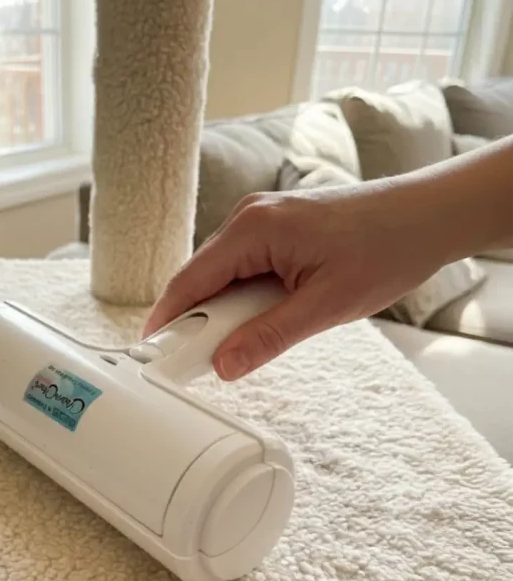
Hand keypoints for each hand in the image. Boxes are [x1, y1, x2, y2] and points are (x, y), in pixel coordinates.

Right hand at [142, 184, 448, 380]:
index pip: (190, 280)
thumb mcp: (325, 305)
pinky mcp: (276, 228)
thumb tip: (224, 365)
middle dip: (199, 320)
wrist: (427, 215)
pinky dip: (243, 297)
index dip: (168, 319)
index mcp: (253, 229)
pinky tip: (263, 316)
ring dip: (225, 310)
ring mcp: (262, 220)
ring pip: (222, 275)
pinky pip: (243, 267)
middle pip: (202, 278)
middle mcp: (249, 217)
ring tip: (242, 342)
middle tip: (202, 362)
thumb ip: (269, 336)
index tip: (152, 353)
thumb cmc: (386, 249)